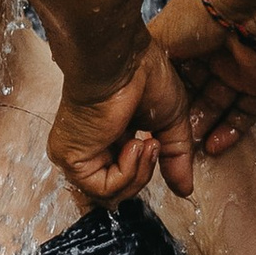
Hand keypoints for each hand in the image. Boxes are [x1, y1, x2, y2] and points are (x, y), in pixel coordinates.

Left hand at [44, 41, 198, 206]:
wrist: (121, 61)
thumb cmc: (142, 75)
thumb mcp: (171, 122)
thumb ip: (176, 157)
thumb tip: (185, 189)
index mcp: (108, 137)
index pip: (123, 176)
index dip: (146, 169)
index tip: (157, 143)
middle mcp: (89, 147)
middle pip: (118, 190)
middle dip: (144, 174)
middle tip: (154, 144)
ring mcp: (77, 154)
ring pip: (111, 194)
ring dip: (138, 173)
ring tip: (145, 142)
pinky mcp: (70, 158)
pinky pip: (104, 188)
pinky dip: (126, 173)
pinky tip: (132, 144)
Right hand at [147, 0, 255, 157]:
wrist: (245, 11)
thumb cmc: (198, 16)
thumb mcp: (160, 34)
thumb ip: (147, 57)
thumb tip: (128, 76)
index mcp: (189, 42)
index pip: (174, 79)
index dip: (164, 102)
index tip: (152, 122)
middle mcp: (213, 56)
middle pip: (196, 97)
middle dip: (184, 121)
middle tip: (168, 143)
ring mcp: (238, 70)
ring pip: (220, 107)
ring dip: (206, 129)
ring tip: (191, 149)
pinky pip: (246, 113)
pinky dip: (231, 131)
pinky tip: (214, 146)